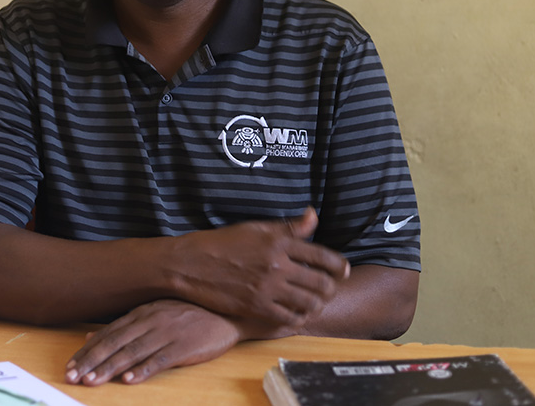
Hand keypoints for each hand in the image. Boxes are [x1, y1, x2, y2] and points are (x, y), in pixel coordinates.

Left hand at [64, 299, 241, 385]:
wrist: (227, 312)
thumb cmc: (188, 313)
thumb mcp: (153, 314)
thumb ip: (122, 326)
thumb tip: (89, 335)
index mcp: (141, 313)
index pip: (108, 333)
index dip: (87, 350)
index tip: (69, 366)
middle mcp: (151, 320)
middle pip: (116, 342)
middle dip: (92, 360)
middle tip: (73, 376)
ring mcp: (167, 332)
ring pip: (133, 352)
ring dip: (111, 368)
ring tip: (93, 381)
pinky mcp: (184, 346)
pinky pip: (161, 359)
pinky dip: (144, 369)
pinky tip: (130, 380)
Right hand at [168, 208, 349, 327]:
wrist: (191, 263)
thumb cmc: (222, 242)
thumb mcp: (256, 228)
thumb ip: (288, 227)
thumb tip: (313, 214)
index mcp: (279, 242)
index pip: (323, 256)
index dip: (339, 266)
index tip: (343, 270)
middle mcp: (277, 265)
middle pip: (321, 283)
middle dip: (331, 288)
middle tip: (329, 290)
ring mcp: (267, 288)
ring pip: (309, 303)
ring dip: (317, 305)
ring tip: (315, 303)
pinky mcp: (256, 306)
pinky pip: (289, 318)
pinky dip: (299, 318)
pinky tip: (297, 314)